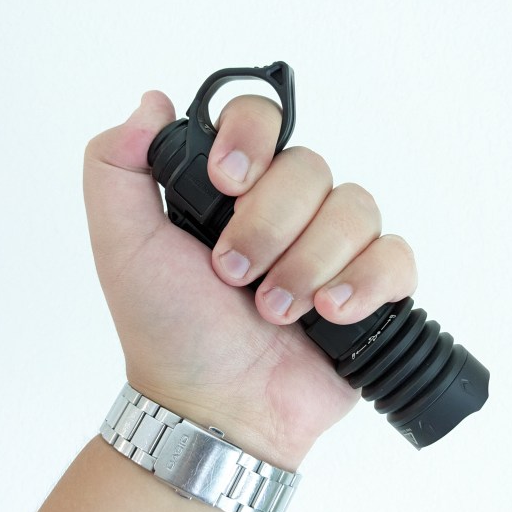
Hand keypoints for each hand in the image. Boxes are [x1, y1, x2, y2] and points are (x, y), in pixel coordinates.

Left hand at [83, 92, 416, 469]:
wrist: (215, 407)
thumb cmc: (169, 330)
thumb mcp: (122, 245)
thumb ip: (116, 166)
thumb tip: (151, 104)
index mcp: (236, 189)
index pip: (262, 118)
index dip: (252, 139)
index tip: (226, 183)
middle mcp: (289, 209)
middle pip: (310, 168)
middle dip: (269, 228)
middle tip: (233, 277)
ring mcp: (332, 247)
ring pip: (355, 208)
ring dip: (308, 264)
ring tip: (274, 312)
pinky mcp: (370, 287)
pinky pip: (395, 256)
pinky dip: (365, 283)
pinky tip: (330, 314)